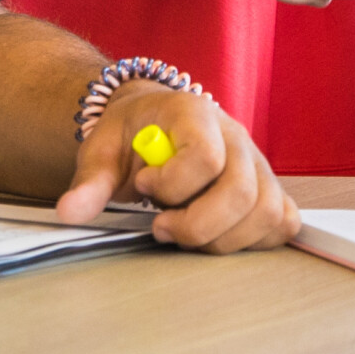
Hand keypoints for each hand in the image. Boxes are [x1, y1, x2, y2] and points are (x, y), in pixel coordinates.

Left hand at [55, 83, 298, 250]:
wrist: (153, 120)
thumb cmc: (131, 135)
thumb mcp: (102, 149)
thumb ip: (91, 181)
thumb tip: (71, 213)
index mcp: (194, 114)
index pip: (206, 158)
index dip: (173, 186)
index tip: (145, 187)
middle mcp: (235, 136)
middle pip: (242, 192)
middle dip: (198, 225)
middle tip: (161, 226)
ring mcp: (258, 164)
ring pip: (267, 213)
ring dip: (224, 238)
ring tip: (186, 232)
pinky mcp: (269, 188)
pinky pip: (283, 222)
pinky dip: (255, 239)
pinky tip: (219, 236)